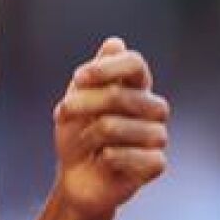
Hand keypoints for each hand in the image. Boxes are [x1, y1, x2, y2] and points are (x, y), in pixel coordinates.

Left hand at [51, 36, 169, 219]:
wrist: (76, 176)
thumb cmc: (77, 133)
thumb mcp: (76, 99)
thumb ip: (95, 73)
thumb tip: (115, 42)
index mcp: (135, 86)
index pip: (135, 63)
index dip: (107, 68)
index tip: (77, 78)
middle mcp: (151, 107)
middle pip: (121, 95)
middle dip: (84, 104)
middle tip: (62, 112)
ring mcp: (157, 135)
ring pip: (119, 126)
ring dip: (89, 136)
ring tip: (86, 143)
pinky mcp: (157, 163)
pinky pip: (133, 155)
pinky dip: (108, 158)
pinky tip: (103, 160)